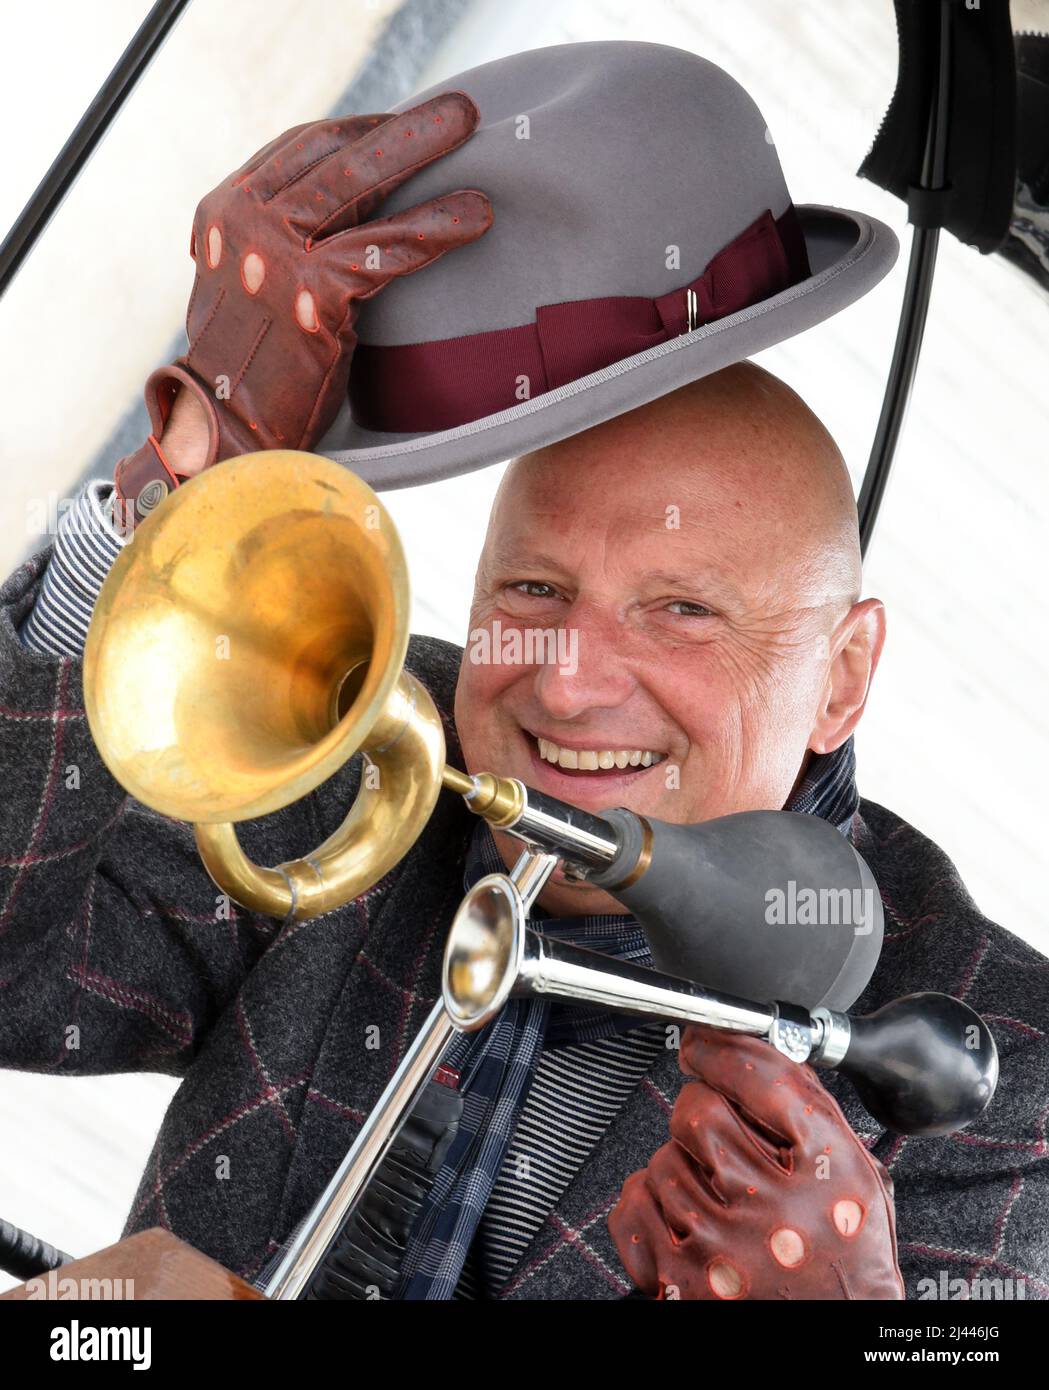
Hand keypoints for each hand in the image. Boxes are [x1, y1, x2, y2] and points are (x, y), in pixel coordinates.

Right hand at [113, 91, 491, 532]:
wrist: (222, 433)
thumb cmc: (245, 371)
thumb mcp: (243, 287)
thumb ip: (274, 245)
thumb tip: (334, 221)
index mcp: (225, 212)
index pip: (300, 149)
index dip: (357, 132)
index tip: (400, 127)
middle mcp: (243, 221)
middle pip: (333, 152)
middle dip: (400, 128)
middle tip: (454, 113)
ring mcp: (274, 253)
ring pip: (359, 185)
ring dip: (421, 152)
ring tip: (470, 138)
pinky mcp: (310, 293)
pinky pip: (387, 249)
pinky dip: (436, 227)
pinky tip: (474, 218)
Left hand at [609, 1024, 904, 1299]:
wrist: (839, 1328)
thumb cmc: (845, 1255)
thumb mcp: (857, 1172)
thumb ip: (813, 1110)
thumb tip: (753, 1050)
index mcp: (828, 1172)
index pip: (763, 1079)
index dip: (722, 1049)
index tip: (703, 1043)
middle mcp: (775, 1207)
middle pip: (698, 1110)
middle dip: (701, 1109)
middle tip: (717, 1131)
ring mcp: (723, 1245)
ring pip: (663, 1156)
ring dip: (682, 1162)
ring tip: (716, 1191)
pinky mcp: (683, 1280)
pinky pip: (635, 1203)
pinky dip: (651, 1200)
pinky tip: (683, 1214)